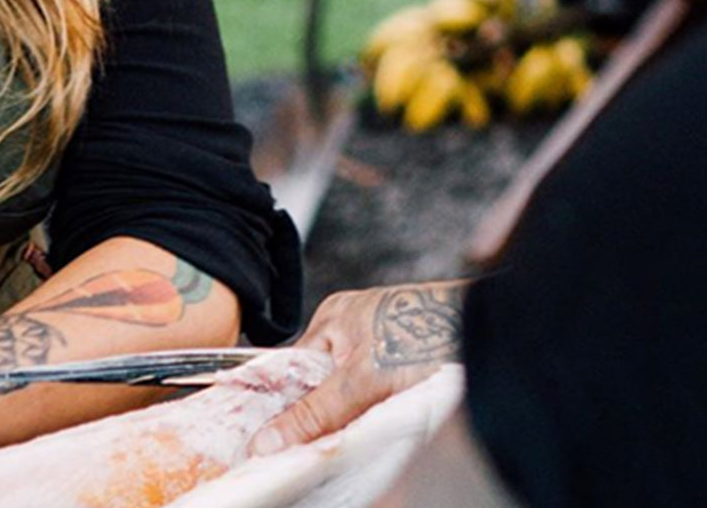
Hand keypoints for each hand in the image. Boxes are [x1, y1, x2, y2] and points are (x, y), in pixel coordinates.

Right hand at [247, 281, 465, 457]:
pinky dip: (383, 417)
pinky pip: (383, 399)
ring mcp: (387, 345)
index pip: (293, 371)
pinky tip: (389, 431)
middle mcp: (356, 327)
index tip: (278, 446)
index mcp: (333, 317)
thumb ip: (315, 412)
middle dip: (325, 418)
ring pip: (355, 397)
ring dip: (356, 421)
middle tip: (322, 450)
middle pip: (325, 386)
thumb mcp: (363, 381)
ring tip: (362, 439)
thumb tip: (268, 440)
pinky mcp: (413, 364)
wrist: (499, 333)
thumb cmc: (432, 335)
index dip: (288, 409)